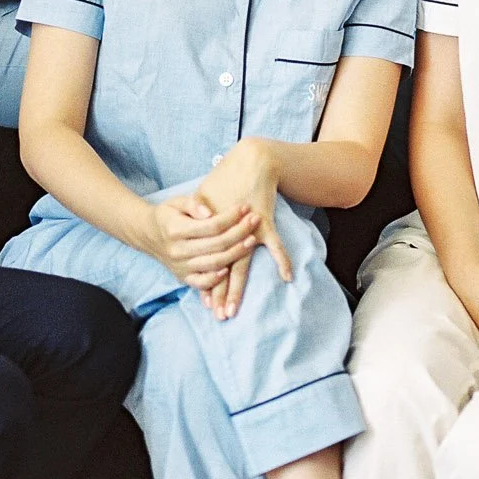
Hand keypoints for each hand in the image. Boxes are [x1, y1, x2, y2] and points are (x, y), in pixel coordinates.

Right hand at [141, 193, 259, 292]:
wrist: (147, 234)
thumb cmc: (167, 214)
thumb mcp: (176, 202)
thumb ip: (193, 204)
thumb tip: (209, 213)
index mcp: (176, 230)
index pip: (211, 225)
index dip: (231, 217)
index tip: (246, 206)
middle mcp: (178, 250)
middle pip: (216, 244)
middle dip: (239, 232)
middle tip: (255, 219)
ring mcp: (180, 266)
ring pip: (214, 263)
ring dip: (236, 253)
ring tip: (252, 240)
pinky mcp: (182, 277)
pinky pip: (201, 283)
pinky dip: (216, 279)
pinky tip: (230, 269)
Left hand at [194, 140, 290, 319]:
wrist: (248, 162)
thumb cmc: (224, 179)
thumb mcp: (201, 196)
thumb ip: (196, 213)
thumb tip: (192, 230)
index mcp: (210, 231)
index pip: (207, 263)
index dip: (207, 285)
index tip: (208, 306)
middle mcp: (226, 235)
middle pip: (222, 271)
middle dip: (220, 295)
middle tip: (219, 316)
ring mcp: (246, 231)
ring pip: (241, 266)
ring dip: (236, 289)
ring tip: (232, 309)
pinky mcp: (263, 222)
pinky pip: (274, 245)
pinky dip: (281, 260)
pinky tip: (286, 277)